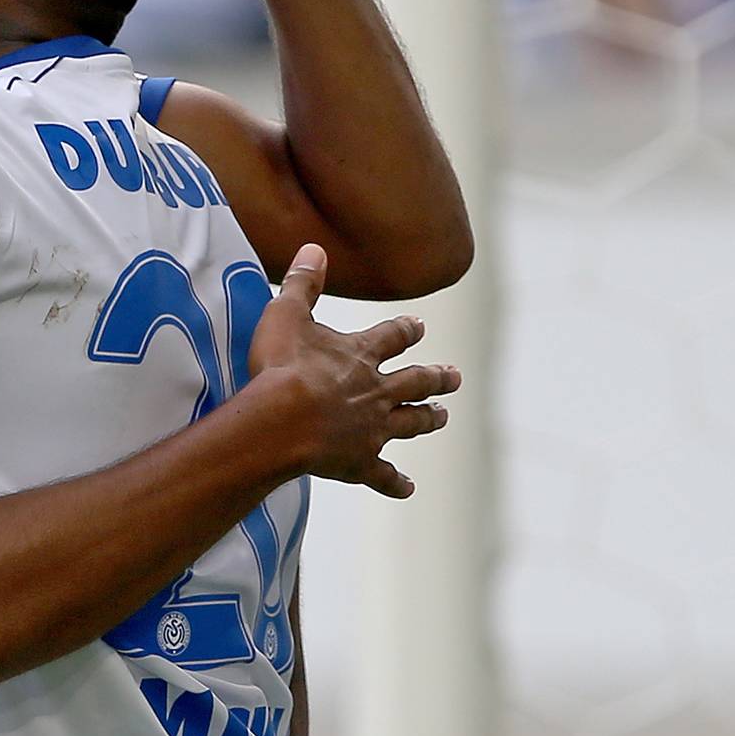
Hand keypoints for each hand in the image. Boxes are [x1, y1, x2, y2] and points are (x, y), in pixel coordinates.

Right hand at [248, 243, 460, 498]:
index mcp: (360, 355)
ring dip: (427, 418)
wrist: (281, 421)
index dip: (406, 331)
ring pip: (410, 423)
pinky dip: (395, 482)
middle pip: (415, 381)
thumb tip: (315, 247)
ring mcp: (371, 429)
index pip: (392, 337)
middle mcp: (376, 390)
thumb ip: (301, 282)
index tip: (420, 327)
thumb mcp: (286, 314)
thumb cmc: (280, 366)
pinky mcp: (360, 462)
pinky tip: (408, 488)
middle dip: (435, 377)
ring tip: (442, 416)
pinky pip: (382, 475)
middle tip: (454, 376)